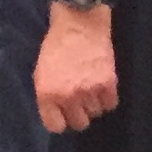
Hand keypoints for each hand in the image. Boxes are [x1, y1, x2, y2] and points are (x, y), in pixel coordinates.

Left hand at [36, 9, 118, 132]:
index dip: (61, 121)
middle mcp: (68, 96)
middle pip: (79, 123)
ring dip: (94, 104)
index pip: (56, 126)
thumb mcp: (41, 73)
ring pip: (96, 113)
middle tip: (79, 102)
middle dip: (79, 114)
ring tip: (90, 88)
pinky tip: (102, 88)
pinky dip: (107, 98)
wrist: (78, 25)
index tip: (64, 115)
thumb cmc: (56, 47)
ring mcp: (89, 91)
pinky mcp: (109, 83)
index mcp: (47, 94)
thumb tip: (57, 114)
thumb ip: (48, 96)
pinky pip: (111, 104)